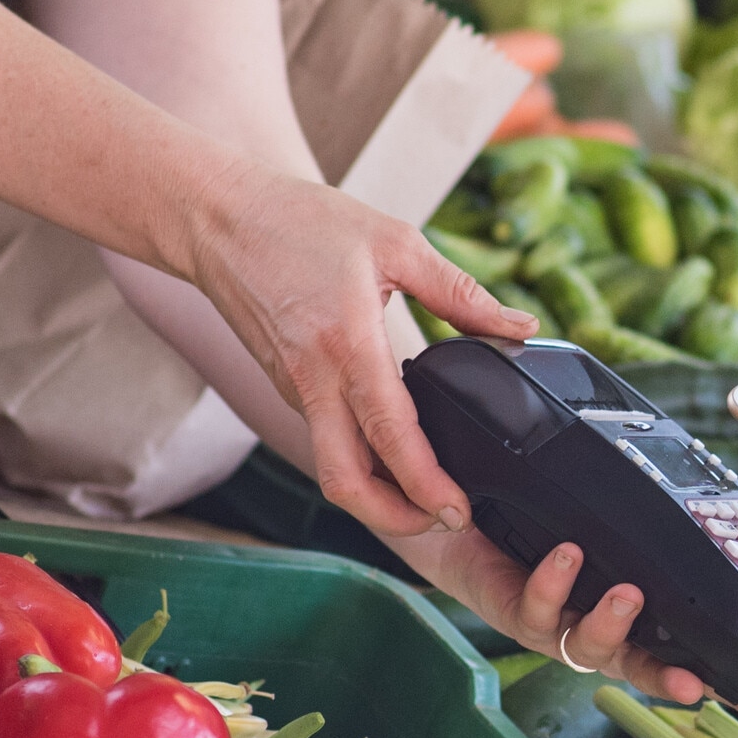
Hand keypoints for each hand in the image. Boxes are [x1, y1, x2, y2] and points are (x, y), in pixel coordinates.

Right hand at [181, 174, 533, 536]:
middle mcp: (313, 379)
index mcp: (347, 344)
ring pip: (333, 466)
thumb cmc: (300, 222)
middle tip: (443, 520)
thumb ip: (460, 292)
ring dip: (377, 493)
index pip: (389, 436)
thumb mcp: (395, 243)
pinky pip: (325, 438)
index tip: (458, 510)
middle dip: (394, 518)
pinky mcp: (285, 386)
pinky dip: (359, 459)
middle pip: (345, 482)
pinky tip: (394, 451)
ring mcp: (294, 388)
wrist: (216, 217)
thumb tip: (521, 325)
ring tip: (427, 494)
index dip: (426, 484)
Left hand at [394, 523, 712, 705]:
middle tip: (691, 675)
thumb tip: (697, 513)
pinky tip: (566, 556)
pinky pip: (535, 610)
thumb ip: (634, 540)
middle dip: (663, 677)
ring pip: (586, 647)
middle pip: (635, 667)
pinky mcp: (512, 615)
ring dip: (610, 625)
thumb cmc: (537, 532)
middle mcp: (590, 633)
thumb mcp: (597, 538)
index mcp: (620, 620)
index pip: (671, 653)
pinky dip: (553, 584)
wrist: (462, 527)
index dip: (704, 676)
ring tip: (627, 594)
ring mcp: (552, 629)